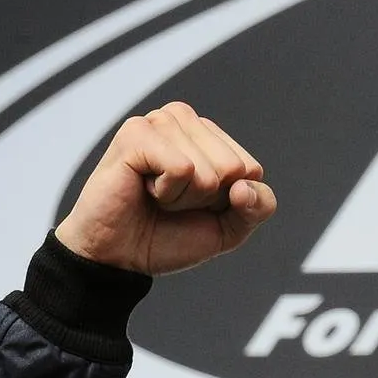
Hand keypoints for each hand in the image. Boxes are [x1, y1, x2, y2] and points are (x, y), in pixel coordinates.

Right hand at [54, 102, 275, 274]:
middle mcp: (185, 121)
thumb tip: (245, 186)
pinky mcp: (137, 133)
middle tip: (170, 201)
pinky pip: (182, 168)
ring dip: (183, 196)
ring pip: (208, 170)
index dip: (227, 201)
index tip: (194, 204)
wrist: (120, 256)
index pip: (251, 170)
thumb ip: (258, 207)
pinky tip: (143, 188)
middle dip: (205, 198)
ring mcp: (159, 122)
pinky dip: (167, 192)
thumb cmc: (169, 236)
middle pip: (234, 168)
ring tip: (155, 195)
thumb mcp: (228, 229)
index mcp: (210, 137)